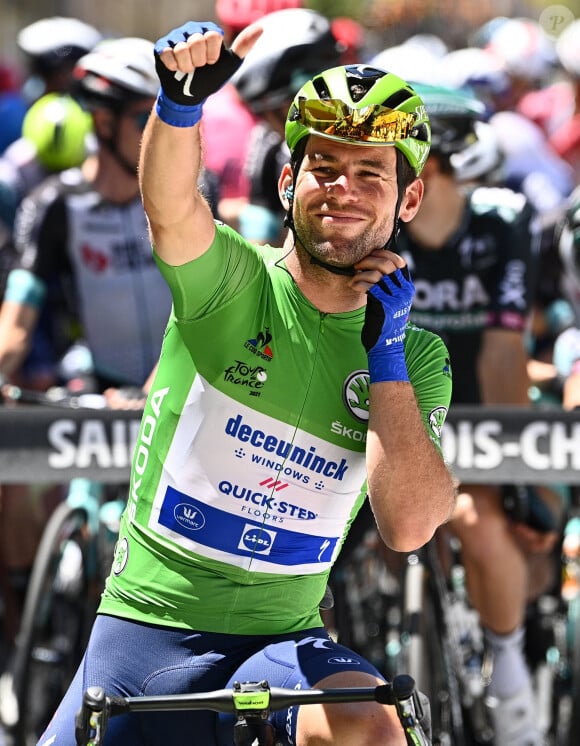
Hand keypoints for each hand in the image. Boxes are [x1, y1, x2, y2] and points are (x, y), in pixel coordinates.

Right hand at [154, 21, 261, 106]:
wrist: (190, 95)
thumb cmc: (210, 78)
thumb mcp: (230, 64)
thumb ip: (243, 46)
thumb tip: (261, 28)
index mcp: (209, 30)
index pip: (213, 36)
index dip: (212, 55)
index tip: (211, 63)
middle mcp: (191, 29)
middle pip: (197, 41)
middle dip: (199, 62)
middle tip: (198, 68)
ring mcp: (175, 36)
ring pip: (181, 49)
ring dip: (186, 66)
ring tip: (187, 69)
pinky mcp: (161, 46)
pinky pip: (167, 54)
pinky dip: (173, 67)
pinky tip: (175, 69)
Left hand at [360, 253, 414, 382]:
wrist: (386, 346)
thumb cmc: (384, 323)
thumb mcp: (389, 301)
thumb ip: (386, 286)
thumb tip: (374, 267)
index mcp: (407, 288)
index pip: (400, 263)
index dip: (385, 254)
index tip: (371, 254)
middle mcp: (404, 292)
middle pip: (388, 264)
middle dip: (370, 260)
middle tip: (358, 265)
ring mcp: (395, 299)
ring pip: (378, 274)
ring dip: (362, 271)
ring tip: (354, 276)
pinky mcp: (384, 306)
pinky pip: (370, 286)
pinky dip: (359, 282)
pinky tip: (353, 286)